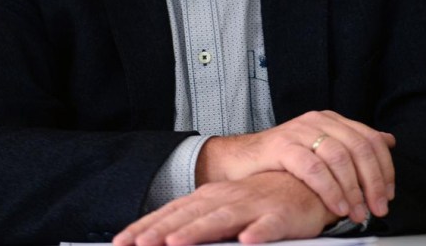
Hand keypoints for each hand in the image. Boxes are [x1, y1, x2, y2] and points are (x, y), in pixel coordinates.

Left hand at [114, 171, 335, 245]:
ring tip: (176, 243)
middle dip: (163, 231)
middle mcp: (226, 198)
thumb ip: (194, 225)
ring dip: (199, 230)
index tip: (121, 242)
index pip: (171, 213)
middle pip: (190, 215)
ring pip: (223, 218)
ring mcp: (252, 205)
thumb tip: (163, 241)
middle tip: (140, 245)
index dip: (146, 227)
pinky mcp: (280, 216)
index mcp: (209, 198)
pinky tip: (247, 241)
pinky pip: (267, 226)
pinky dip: (256, 233)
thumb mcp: (222, 212)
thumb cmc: (259, 202)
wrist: (304, 185)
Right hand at [195, 110, 394, 223]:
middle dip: (373, 182)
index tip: (388, 194)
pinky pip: (313, 168)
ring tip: (357, 212)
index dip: (385, 168)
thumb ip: (353, 145)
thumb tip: (389, 140)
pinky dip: (330, 190)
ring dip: (353, 190)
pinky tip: (337, 206)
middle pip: (358, 148)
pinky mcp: (282, 146)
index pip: (370, 139)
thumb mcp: (322, 149)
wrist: (239, 161)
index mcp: (331, 120)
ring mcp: (299, 131)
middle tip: (377, 208)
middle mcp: (318, 121)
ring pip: (339, 157)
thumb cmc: (282, 161)